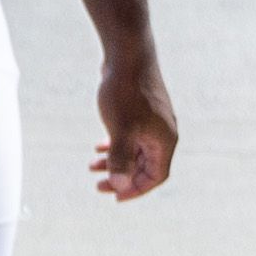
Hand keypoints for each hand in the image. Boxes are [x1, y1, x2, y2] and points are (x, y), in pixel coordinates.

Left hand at [92, 48, 176, 199]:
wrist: (128, 58)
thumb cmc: (126, 94)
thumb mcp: (121, 130)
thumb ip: (120, 159)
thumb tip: (119, 185)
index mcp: (164, 141)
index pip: (156, 176)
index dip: (137, 189)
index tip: (114, 196)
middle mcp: (162, 134)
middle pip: (144, 166)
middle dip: (122, 178)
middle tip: (98, 185)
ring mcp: (152, 122)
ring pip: (135, 151)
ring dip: (115, 162)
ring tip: (91, 167)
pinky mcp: (140, 113)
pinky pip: (130, 137)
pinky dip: (115, 145)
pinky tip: (98, 147)